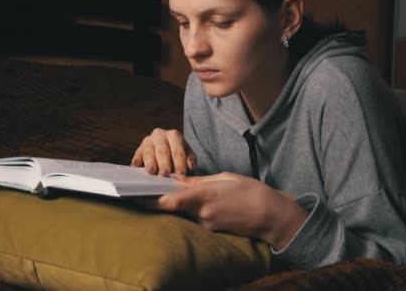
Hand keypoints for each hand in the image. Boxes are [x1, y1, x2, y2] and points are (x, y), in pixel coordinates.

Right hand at [131, 128, 196, 175]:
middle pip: (163, 151)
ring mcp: (148, 141)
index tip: (181, 174)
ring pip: (149, 152)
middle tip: (165, 173)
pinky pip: (138, 154)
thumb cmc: (178, 153)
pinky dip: (137, 160)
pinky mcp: (139, 148)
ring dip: (150, 162)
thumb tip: (190, 166)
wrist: (166, 148)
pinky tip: (136, 165)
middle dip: (164, 163)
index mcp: (174, 135)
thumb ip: (189, 159)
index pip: (178, 150)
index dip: (180, 163)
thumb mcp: (187, 153)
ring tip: (151, 171)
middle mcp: (160, 135)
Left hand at [142, 172, 308, 249]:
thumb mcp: (225, 178)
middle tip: (142, 191)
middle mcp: (203, 213)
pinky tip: (194, 201)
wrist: (271, 216)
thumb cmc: (251, 191)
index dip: (149, 200)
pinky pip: (195, 217)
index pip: (170, 201)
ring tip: (169, 190)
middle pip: (173, 208)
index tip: (134, 195)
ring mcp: (208, 224)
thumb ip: (198, 181)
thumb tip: (177, 179)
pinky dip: (190, 209)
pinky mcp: (213, 229)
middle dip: (158, 200)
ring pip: (184, 213)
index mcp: (205, 196)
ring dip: (176, 204)